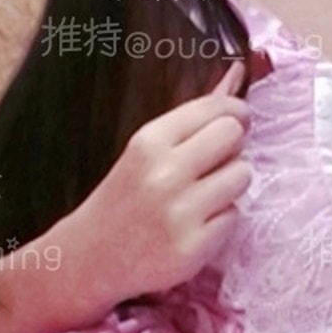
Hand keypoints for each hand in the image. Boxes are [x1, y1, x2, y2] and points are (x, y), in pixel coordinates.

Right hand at [59, 60, 252, 309]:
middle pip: (233, 135)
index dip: (235, 112)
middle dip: (232, 146)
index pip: (215, 109)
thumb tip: (237, 74)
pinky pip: (234, 217)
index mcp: (149, 142)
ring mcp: (179, 215)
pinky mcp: (192, 249)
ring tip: (203, 195)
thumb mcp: (146, 150)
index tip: (237, 120)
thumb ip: (193, 117)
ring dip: (230, 183)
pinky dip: (221, 220)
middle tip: (215, 161)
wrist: (90, 258)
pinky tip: (195, 225)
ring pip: (241, 176)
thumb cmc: (123, 198)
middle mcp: (164, 175)